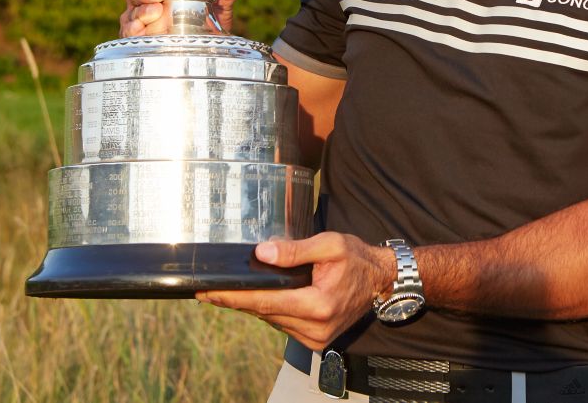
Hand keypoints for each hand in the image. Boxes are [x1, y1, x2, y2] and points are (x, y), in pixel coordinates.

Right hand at [116, 0, 255, 36]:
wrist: (213, 50)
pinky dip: (135, 29)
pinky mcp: (142, 41)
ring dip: (141, 10)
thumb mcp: (221, 0)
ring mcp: (142, 22)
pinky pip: (130, 34)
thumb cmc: (208, 19)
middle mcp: (146, 2)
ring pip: (130, 12)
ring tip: (156, 11)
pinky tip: (143, 29)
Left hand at [197, 233, 396, 349]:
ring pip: (272, 320)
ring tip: (235, 290)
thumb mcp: (330, 244)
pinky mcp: (316, 342)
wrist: (380, 281)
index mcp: (318, 305)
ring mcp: (315, 339)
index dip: (233, 297)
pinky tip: (264, 297)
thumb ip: (294, 250)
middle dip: (238, 300)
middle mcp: (315, 328)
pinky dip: (272, 310)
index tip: (207, 293)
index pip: (265, 302)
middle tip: (210, 289)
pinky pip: (283, 324)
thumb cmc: (357, 259)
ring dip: (255, 306)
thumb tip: (261, 254)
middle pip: (264, 313)